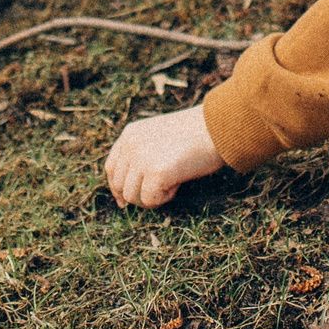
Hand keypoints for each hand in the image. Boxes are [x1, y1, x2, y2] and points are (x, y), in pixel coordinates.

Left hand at [103, 103, 224, 207]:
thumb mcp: (159, 136)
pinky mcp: (155, 172)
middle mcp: (131, 145)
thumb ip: (142, 154)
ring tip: (173, 182)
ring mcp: (141, 158)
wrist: (217, 127)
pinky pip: (150, 200)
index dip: (116, 187)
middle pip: (119, 186)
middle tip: (159, 192)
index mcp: (130, 134)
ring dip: (152, 197)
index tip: (123, 201)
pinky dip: (164, 198)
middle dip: (137, 195)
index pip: (111, 168)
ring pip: (132, 197)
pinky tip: (178, 183)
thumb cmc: (195, 134)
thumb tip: (127, 193)